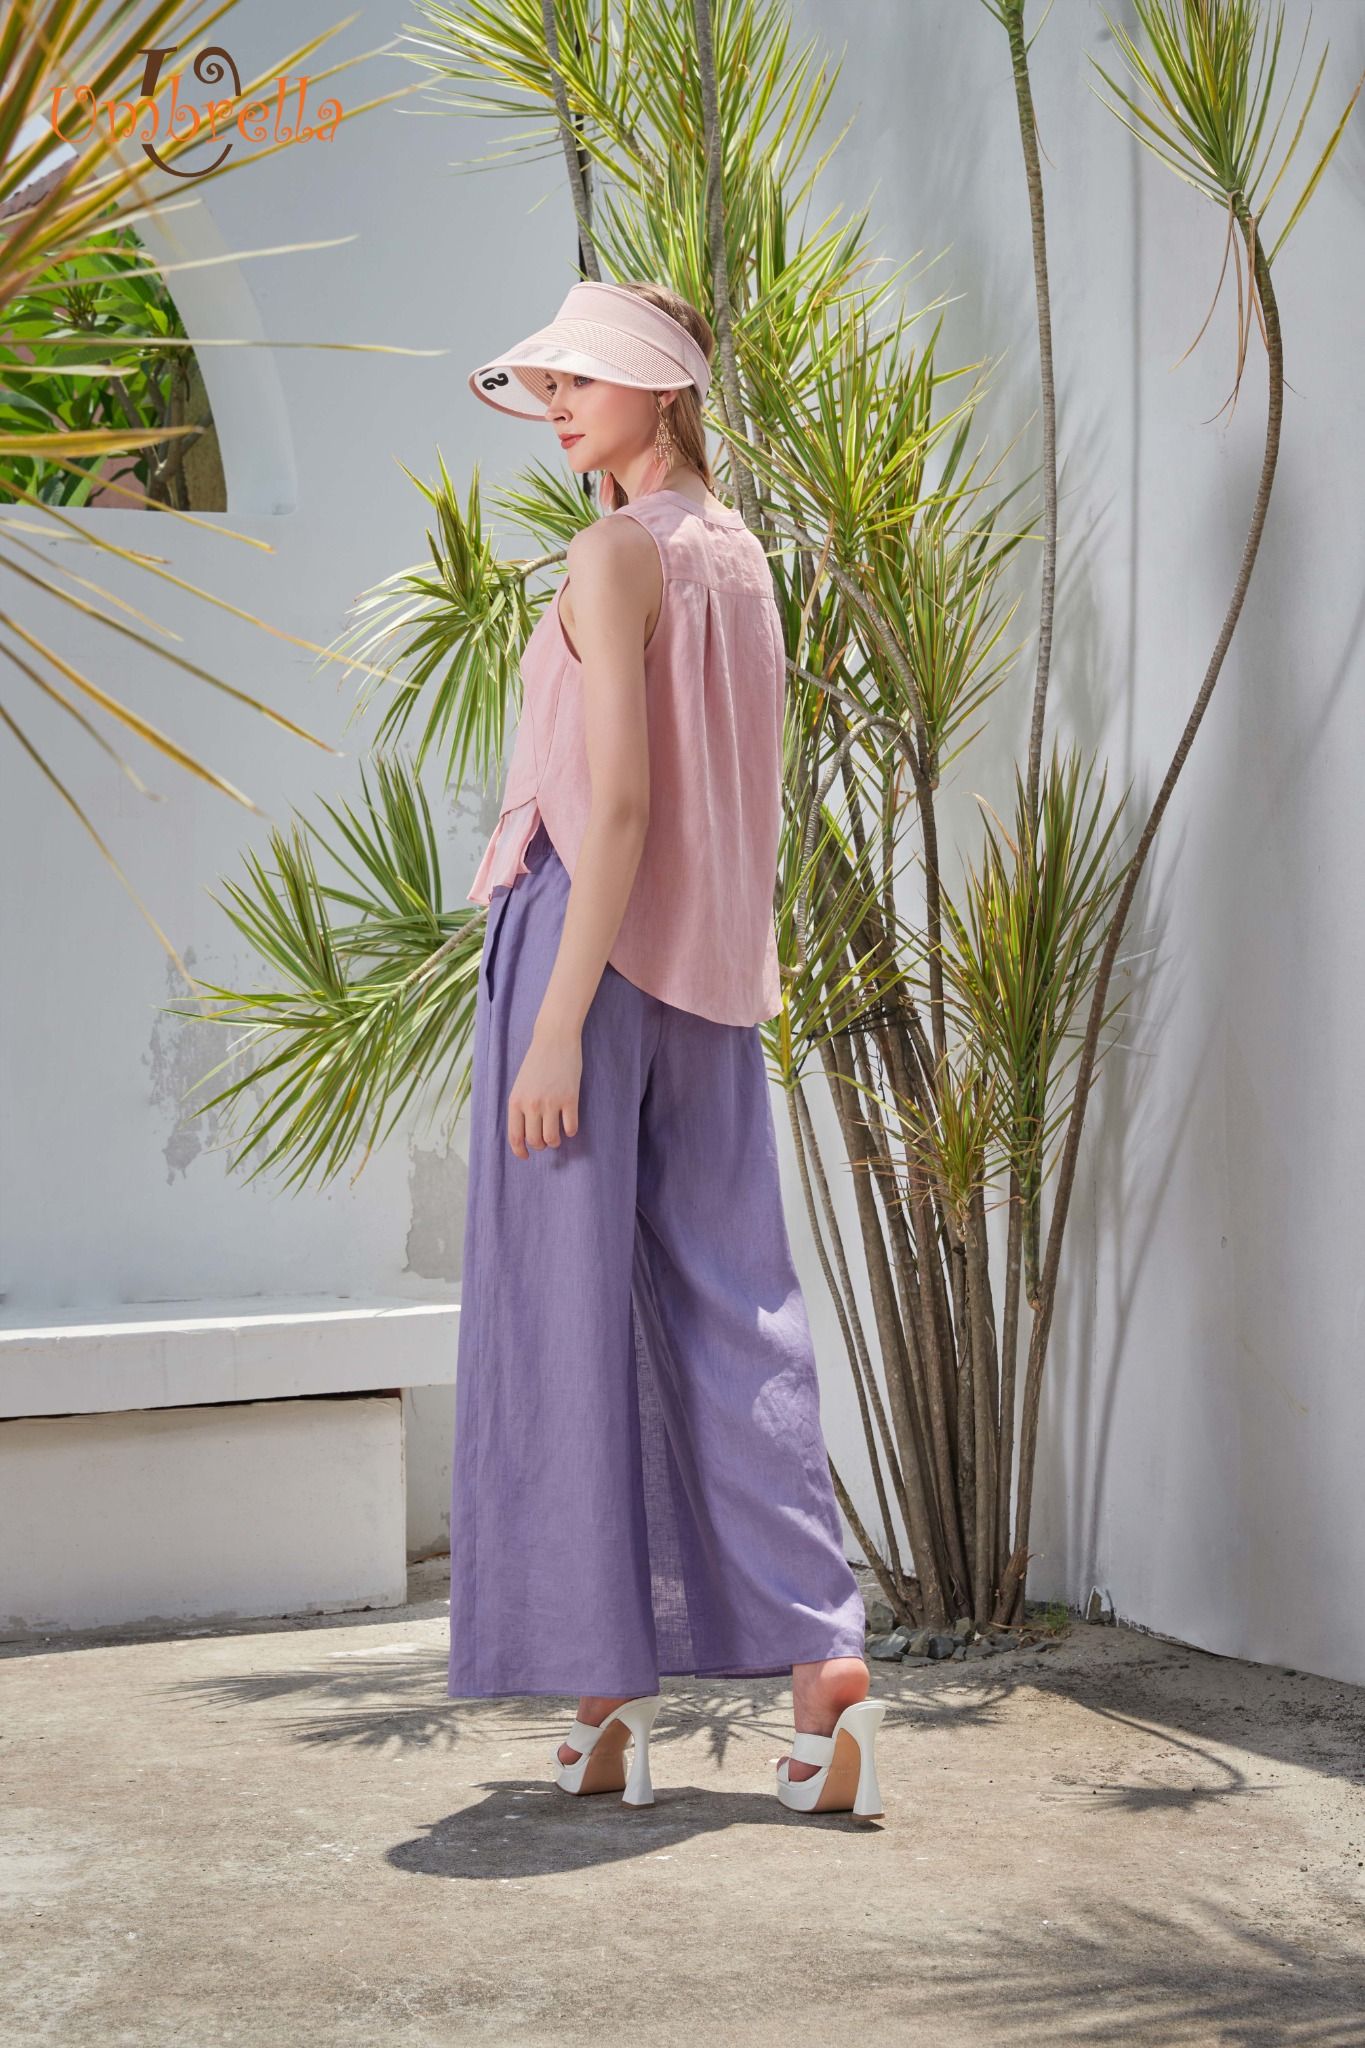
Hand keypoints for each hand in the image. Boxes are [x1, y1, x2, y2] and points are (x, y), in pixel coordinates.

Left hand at [507, 1020, 581, 1157]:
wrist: (555, 1039)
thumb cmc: (537, 1061)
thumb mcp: (520, 1084)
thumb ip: (521, 1107)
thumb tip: (526, 1133)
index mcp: (516, 1101)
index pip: (515, 1136)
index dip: (520, 1151)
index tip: (525, 1156)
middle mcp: (531, 1104)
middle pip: (535, 1140)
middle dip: (540, 1145)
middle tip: (545, 1141)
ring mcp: (551, 1102)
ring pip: (552, 1139)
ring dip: (555, 1141)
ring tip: (557, 1135)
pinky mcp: (570, 1099)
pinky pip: (571, 1128)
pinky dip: (571, 1131)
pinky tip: (570, 1124)